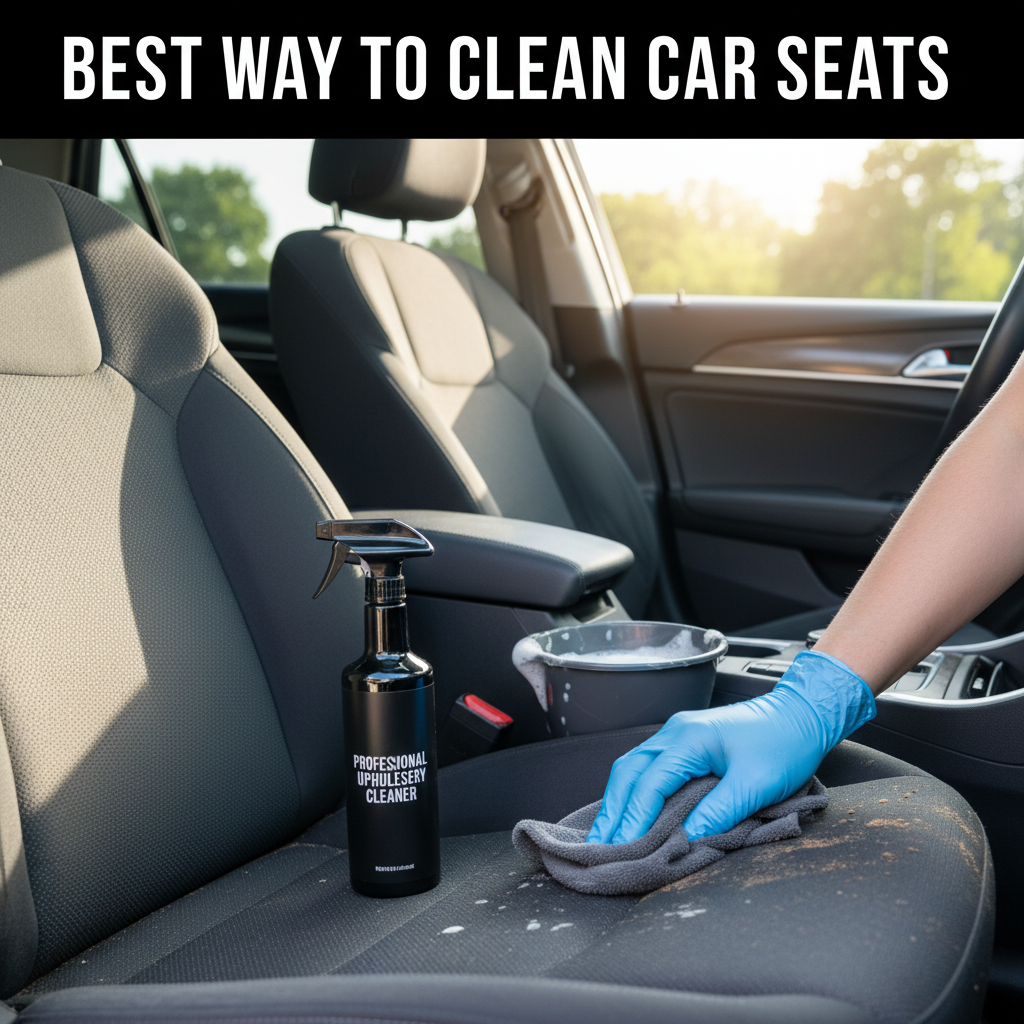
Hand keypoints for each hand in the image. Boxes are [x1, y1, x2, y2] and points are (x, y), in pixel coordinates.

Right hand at [586, 650, 875, 843]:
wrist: (801, 714)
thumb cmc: (784, 744)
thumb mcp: (756, 784)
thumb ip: (719, 812)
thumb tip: (687, 840)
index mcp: (688, 739)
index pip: (648, 785)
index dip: (632, 820)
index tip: (620, 849)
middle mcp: (674, 733)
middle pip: (628, 773)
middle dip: (612, 811)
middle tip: (598, 846)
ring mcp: (676, 734)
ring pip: (633, 768)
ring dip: (618, 801)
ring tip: (607, 834)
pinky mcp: (684, 741)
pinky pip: (647, 766)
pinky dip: (633, 791)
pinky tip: (629, 809)